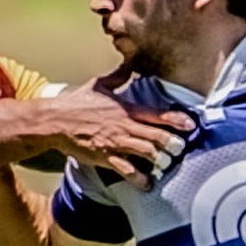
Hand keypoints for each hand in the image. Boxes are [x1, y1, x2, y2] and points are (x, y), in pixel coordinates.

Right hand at [48, 82, 193, 189]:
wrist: (54, 121)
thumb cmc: (75, 103)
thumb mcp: (98, 85)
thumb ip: (118, 76)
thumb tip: (129, 61)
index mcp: (126, 109)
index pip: (157, 113)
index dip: (176, 119)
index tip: (191, 125)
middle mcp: (124, 126)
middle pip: (157, 136)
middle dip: (173, 144)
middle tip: (182, 149)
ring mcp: (116, 143)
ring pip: (147, 152)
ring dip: (160, 160)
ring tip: (167, 165)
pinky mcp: (106, 158)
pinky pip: (127, 171)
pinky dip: (140, 179)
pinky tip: (148, 184)